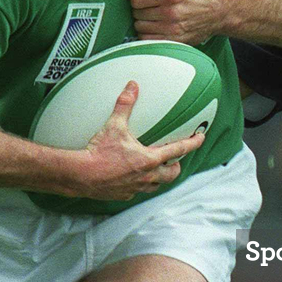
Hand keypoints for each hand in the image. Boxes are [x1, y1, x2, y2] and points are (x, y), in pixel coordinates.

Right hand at [77, 81, 204, 199]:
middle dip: (176, 166)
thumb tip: (132, 87)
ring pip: (157, 185)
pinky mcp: (125, 195)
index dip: (193, 143)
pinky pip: (138, 191)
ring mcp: (136, 188)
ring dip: (160, 177)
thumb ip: (125, 105)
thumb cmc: (98, 152)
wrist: (81, 175)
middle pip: (172, 173)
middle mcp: (147, 176)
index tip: (201, 138)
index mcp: (149, 159)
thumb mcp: (114, 126)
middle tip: (175, 159)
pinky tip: (133, 178)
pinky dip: (140, 184)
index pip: (179, 150)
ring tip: (157, 169)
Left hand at [130, 0, 222, 43]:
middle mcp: (170, 12)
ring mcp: (172, 29)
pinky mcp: (175, 40)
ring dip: (143, 22)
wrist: (217, 10)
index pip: (136, 0)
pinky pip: (148, 40)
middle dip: (140, 9)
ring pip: (140, 28)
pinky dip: (147, 34)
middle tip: (149, 6)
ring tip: (153, 17)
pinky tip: (155, 27)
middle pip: (137, 14)